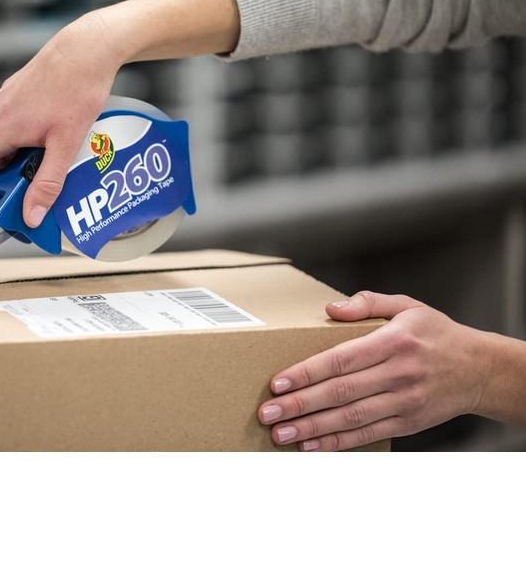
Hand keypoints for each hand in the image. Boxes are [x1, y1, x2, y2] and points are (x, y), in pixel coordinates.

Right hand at [0, 13, 120, 226]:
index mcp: (2, 127)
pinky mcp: (20, 84)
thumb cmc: (77, 92)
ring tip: (58, 150)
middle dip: (18, 168)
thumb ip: (47, 182)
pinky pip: (20, 115)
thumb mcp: (65, 145)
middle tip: (46, 177)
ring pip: (11, 132)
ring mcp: (8, 94)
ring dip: (28, 147)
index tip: (16, 196)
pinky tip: (60, 126)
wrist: (87, 48)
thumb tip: (31, 216)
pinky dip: (33, 127)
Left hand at [257, 291, 491, 450]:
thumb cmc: (437, 334)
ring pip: (351, 418)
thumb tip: (330, 309)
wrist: (481, 369)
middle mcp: (398, 373)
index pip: (341, 359)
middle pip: (341, 392)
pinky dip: (338, 443)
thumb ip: (367, 302)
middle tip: (268, 414)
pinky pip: (368, 435)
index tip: (278, 382)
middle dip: (300, 405)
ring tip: (281, 434)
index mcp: (393, 341)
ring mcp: (404, 402)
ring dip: (312, 428)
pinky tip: (312, 446)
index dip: (307, 372)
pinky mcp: (408, 423)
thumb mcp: (406, 306)